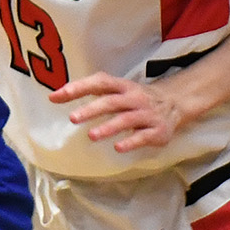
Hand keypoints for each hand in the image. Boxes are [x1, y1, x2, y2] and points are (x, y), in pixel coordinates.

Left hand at [51, 72, 199, 151]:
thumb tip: (55, 96)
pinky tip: (118, 147)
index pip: (100, 82)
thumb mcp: (117, 90)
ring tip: (92, 136)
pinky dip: (131, 142)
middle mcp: (134, 98)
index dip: (80, 87)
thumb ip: (91, 91)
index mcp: (122, 86)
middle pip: (112, 102)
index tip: (58, 95)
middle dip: (92, 109)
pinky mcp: (157, 130)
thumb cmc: (135, 99)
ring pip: (126, 119)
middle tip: (73, 118)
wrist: (174, 104)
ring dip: (109, 127)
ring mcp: (147, 114)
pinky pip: (143, 136)